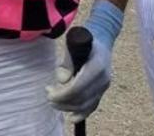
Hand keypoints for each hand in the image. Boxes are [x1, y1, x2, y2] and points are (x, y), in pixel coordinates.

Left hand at [46, 0, 124, 123]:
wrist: (102, 38)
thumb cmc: (84, 37)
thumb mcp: (73, 43)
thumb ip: (67, 61)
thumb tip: (62, 80)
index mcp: (97, 66)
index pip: (78, 88)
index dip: (61, 94)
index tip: (48, 92)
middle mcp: (103, 79)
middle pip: (81, 99)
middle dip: (61, 101)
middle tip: (48, 94)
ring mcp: (105, 86)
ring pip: (85, 105)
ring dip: (67, 107)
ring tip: (53, 100)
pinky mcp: (103, 90)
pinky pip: (92, 106)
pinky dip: (81, 113)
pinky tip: (70, 116)